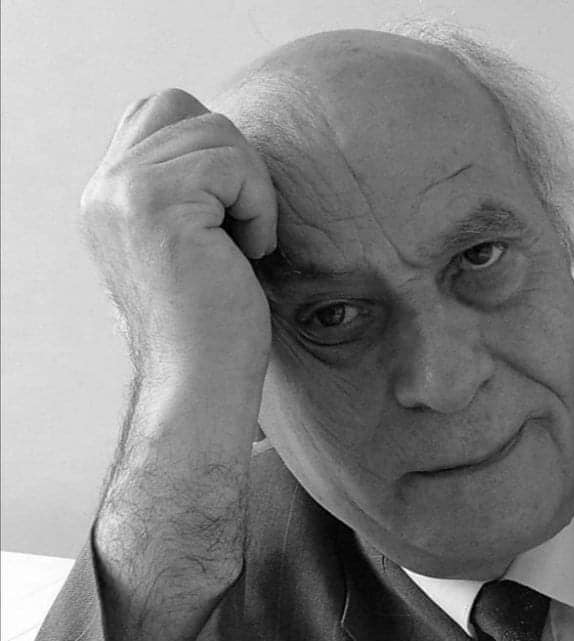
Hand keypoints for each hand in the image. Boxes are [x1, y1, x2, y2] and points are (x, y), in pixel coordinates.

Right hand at [80, 88, 276, 381]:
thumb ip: (183, 189)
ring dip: (251, 188)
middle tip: (242, 228)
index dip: (210, 148)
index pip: (158, 112)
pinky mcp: (153, 204)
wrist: (202, 386)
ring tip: (245, 246)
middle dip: (233, 162)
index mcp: (106, 199)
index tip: (227, 215)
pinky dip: (258, 206)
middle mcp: (102, 190)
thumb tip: (217, 139)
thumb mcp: (188, 246)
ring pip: (215, 132)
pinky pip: (231, 163)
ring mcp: (121, 193)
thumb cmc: (213, 328)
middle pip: (184, 108)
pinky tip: (250, 252)